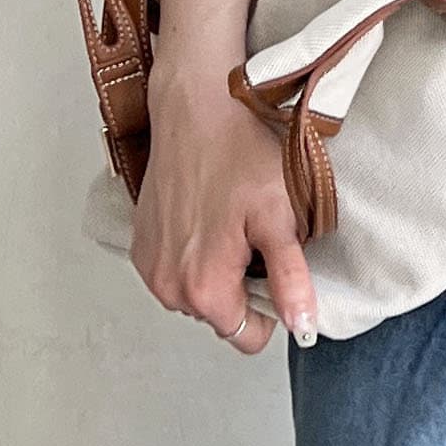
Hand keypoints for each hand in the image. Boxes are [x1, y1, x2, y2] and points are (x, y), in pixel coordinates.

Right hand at [130, 71, 318, 355]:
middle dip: (246, 285)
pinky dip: (197, 253)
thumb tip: (303, 325)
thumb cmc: (237, 152)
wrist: (195, 108)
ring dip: (220, 269)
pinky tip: (208, 216)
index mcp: (202, 287)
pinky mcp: (142, 245)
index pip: (248, 338)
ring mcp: (150, 266)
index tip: (277, 268)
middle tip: (255, 235)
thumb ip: (290, 279)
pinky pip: (178, 271)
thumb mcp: (279, 215)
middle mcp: (166, 285)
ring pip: (200, 293)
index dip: (273, 309)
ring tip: (231, 221)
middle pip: (222, 316)